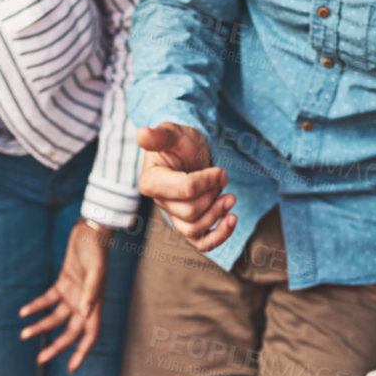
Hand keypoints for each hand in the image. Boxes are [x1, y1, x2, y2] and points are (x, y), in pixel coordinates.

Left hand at [19, 220, 113, 371]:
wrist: (91, 230)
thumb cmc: (97, 249)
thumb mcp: (96, 269)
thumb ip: (92, 291)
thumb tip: (85, 312)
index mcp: (95, 303)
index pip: (90, 334)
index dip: (82, 352)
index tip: (71, 368)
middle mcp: (84, 302)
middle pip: (70, 331)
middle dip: (56, 347)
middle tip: (40, 359)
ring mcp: (74, 293)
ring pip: (55, 317)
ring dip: (41, 326)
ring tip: (23, 334)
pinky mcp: (63, 283)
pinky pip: (48, 299)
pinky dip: (36, 306)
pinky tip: (23, 312)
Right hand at [137, 123, 235, 250]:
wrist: (190, 153)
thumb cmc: (180, 143)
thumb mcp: (172, 133)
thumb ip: (159, 135)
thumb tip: (142, 133)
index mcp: (151, 182)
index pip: (185, 190)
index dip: (207, 181)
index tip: (220, 171)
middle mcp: (160, 203)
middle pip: (191, 212)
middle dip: (213, 195)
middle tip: (223, 179)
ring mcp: (174, 216)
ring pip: (194, 229)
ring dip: (217, 214)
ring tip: (231, 198)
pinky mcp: (189, 224)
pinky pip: (200, 242)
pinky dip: (218, 237)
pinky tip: (232, 220)